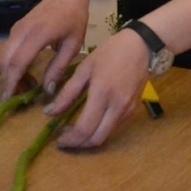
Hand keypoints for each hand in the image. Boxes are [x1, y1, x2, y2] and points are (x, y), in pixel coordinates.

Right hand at [0, 0, 86, 98]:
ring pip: (4, 56)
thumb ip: (58, 68)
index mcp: (38, 35)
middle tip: (17, 98)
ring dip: (10, 74)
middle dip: (8, 81)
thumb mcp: (73, 45)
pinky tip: (25, 73)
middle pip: (5, 61)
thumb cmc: (74, 19)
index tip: (11, 99)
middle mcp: (22, 31)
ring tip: (25, 87)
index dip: (13, 82)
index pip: (18, 62)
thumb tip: (47, 91)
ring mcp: (16, 29)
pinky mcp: (15, 29)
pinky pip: (8, 50)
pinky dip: (11, 65)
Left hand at [49, 29, 149, 148]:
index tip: (58, 140)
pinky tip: (92, 121)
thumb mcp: (84, 68)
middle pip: (96, 139)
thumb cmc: (110, 53)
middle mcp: (117, 106)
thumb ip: (67, 92)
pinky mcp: (133, 110)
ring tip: (75, 130)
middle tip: (66, 139)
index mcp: (102, 93)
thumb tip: (50, 112)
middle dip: (79, 145)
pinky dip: (100, 130)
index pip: (84, 128)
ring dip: (89, 139)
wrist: (141, 46)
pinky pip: (114, 128)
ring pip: (106, 136)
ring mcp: (127, 110)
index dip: (70, 139)